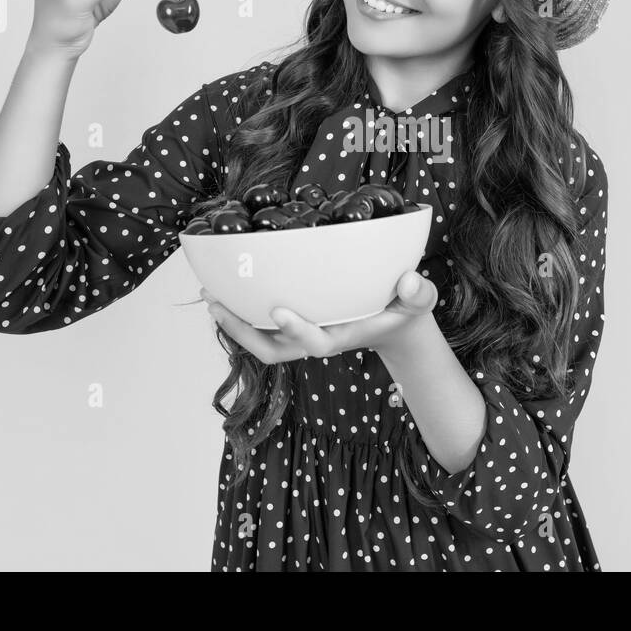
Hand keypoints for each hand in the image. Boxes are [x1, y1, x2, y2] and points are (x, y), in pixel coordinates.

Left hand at [201, 271, 438, 363]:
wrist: (395, 324)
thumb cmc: (404, 309)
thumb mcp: (419, 301)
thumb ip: (419, 293)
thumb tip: (410, 280)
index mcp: (343, 336)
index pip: (316, 343)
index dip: (296, 331)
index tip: (278, 309)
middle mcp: (317, 339)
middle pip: (273, 350)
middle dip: (243, 332)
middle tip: (218, 303)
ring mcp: (303, 334)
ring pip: (261, 341)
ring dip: (233, 323)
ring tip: (211, 296)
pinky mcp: (295, 325)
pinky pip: (262, 326)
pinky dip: (242, 311)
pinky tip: (225, 288)